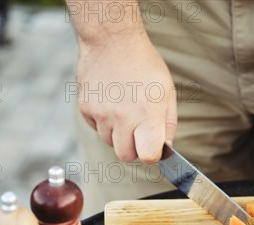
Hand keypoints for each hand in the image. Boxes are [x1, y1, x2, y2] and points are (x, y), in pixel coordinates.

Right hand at [76, 32, 176, 162]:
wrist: (112, 41)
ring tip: (123, 109)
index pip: (148, 156)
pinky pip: (96, 128)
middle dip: (133, 148)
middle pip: (126, 156)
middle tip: (138, 130)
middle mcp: (123, 117)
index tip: (153, 147)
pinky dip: (103, 121)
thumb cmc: (144, 65)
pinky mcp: (86, 108)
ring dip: (117, 133)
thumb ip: (168, 124)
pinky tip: (110, 101)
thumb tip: (165, 148)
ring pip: (109, 142)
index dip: (151, 155)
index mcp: (147, 114)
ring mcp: (102, 114)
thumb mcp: (167, 92)